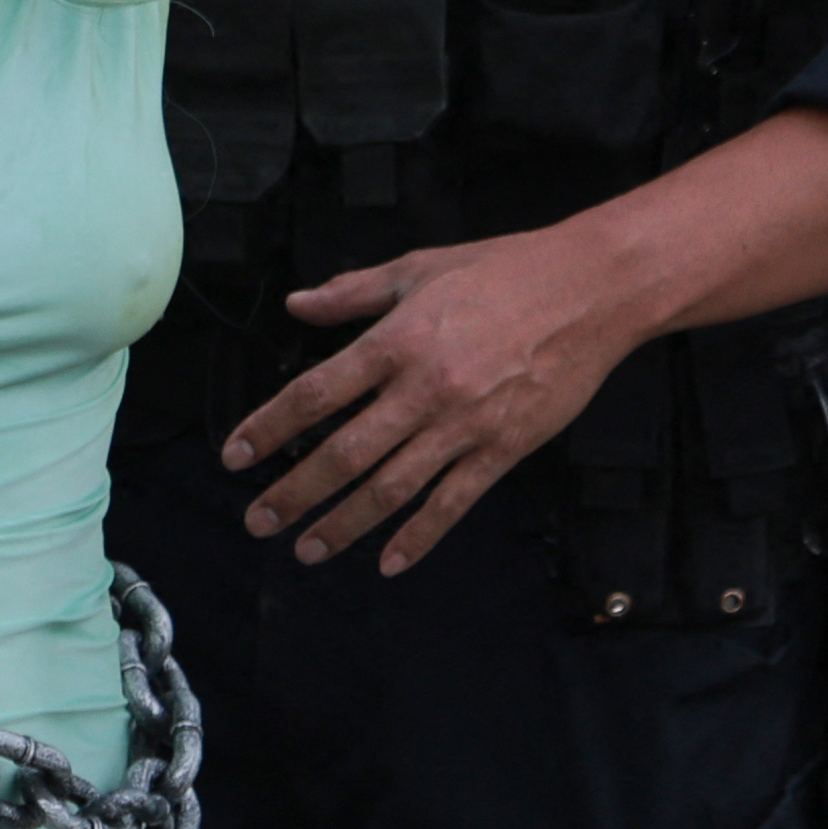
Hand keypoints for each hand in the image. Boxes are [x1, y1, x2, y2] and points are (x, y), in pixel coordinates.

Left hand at [224, 227, 638, 572]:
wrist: (591, 290)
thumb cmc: (507, 272)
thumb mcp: (419, 268)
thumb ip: (353, 293)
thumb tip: (298, 305)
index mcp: (396, 341)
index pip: (315, 395)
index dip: (268, 430)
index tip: (236, 457)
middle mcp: (424, 388)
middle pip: (343, 454)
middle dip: (294, 494)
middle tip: (259, 521)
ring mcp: (465, 424)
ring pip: (391, 489)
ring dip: (344, 524)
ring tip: (309, 549)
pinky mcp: (503, 448)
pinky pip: (453, 503)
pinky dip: (419, 537)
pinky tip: (389, 560)